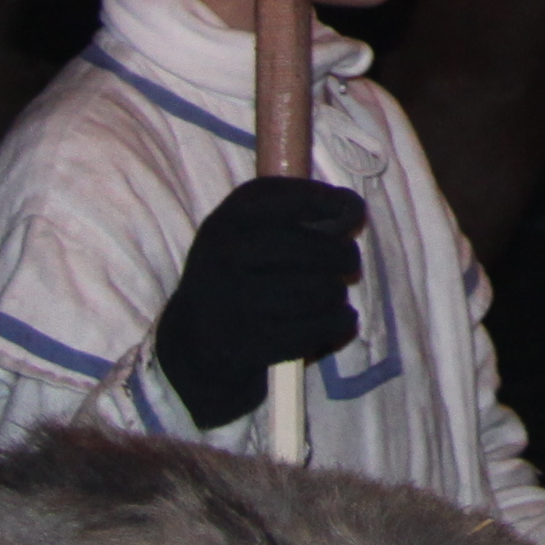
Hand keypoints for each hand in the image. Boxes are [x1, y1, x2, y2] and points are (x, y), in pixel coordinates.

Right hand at [153, 178, 366, 428]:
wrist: (192, 340)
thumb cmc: (238, 271)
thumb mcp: (253, 228)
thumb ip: (301, 208)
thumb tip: (352, 211)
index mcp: (231, 217)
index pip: (297, 199)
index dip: (334, 205)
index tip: (350, 216)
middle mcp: (227, 254)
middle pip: (316, 249)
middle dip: (344, 256)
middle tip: (347, 264)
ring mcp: (233, 301)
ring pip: (319, 292)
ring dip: (337, 294)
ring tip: (332, 293)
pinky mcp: (246, 345)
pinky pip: (313, 330)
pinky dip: (337, 324)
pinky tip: (340, 319)